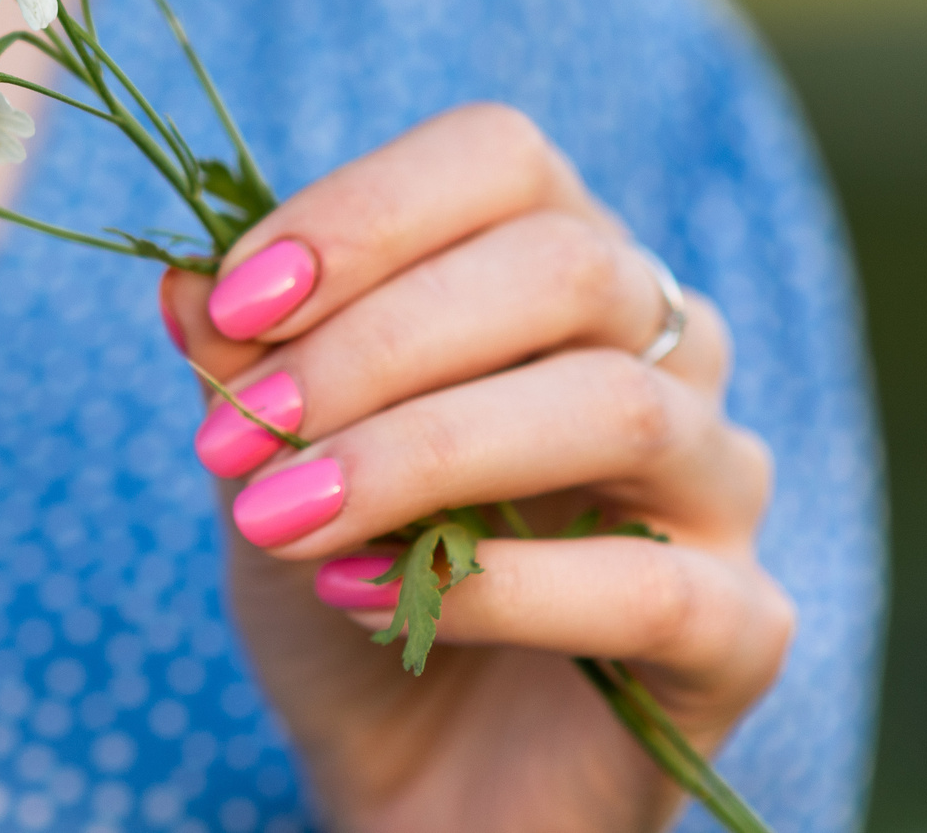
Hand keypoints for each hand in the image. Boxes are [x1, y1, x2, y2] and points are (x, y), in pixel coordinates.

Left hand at [163, 104, 792, 831]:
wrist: (405, 770)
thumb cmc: (344, 573)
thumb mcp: (258, 460)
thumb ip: (238, 368)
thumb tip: (185, 283)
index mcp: (555, 260)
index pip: (499, 155)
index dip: (363, 213)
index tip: (234, 304)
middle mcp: (665, 345)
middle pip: (563, 265)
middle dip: (374, 344)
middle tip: (240, 437)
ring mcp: (721, 482)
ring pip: (615, 408)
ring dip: (416, 458)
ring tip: (281, 519)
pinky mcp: (741, 626)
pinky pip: (651, 584)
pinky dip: (493, 592)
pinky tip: (365, 600)